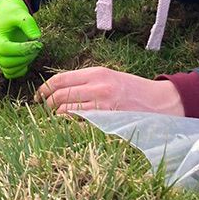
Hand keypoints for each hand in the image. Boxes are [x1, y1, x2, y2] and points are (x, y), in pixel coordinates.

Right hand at [0, 0, 42, 78]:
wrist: (6, 14)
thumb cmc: (13, 13)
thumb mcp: (21, 13)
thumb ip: (29, 24)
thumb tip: (36, 38)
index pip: (4, 49)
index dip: (22, 49)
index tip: (37, 43)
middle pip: (6, 62)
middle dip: (25, 57)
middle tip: (37, 47)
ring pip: (8, 70)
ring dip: (24, 63)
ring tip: (34, 50)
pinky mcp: (1, 61)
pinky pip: (9, 72)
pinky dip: (20, 69)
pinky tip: (28, 57)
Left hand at [35, 66, 185, 115]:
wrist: (160, 102)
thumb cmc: (132, 90)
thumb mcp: (109, 77)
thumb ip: (86, 81)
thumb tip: (58, 89)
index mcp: (96, 73)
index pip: (60, 79)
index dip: (44, 88)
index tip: (38, 96)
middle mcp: (97, 86)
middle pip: (59, 95)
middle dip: (47, 104)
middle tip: (45, 110)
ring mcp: (102, 104)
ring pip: (65, 110)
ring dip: (56, 116)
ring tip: (55, 119)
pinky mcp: (107, 120)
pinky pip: (79, 124)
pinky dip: (69, 125)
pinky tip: (68, 126)